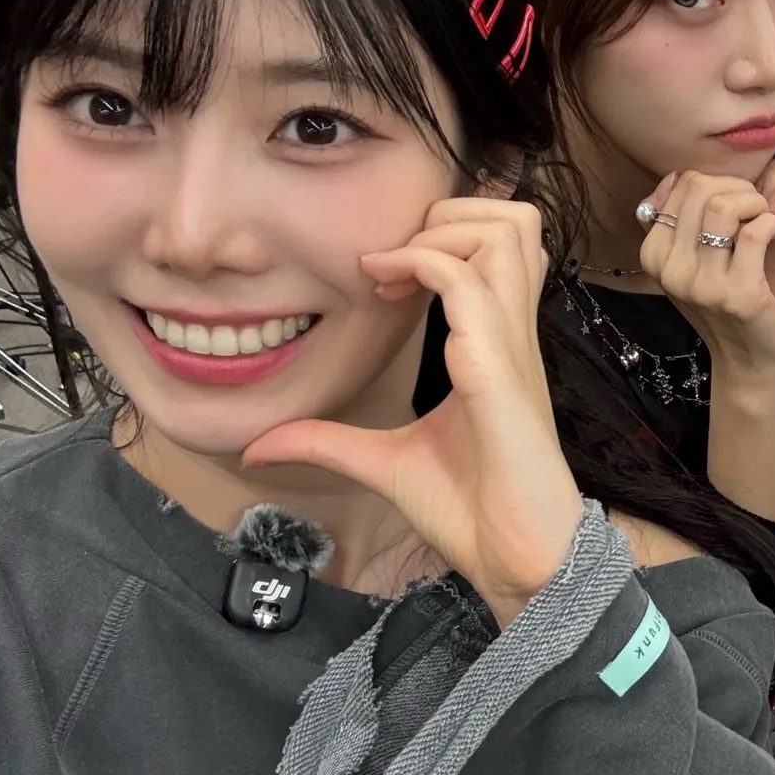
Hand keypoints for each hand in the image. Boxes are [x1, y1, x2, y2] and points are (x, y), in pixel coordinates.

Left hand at [242, 200, 583, 626]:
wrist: (517, 559)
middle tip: (394, 258)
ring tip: (396, 270)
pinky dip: (424, 268)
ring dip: (441, 233)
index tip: (381, 276)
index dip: (441, 235)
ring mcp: (510, 346)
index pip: (499, 244)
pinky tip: (387, 296)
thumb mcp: (384, 463)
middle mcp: (513, 333)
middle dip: (449, 215)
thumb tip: (257, 447)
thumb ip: (329, 442)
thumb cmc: (473, 511)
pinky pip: (468, 284)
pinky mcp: (497, 371)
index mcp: (498, 343)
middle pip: (515, 218)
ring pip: (506, 232)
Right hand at [640, 170, 774, 377]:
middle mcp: (670, 269)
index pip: (680, 185)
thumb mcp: (691, 264)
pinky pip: (755, 232)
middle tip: (756, 206)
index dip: (716, 182)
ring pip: (724, 206)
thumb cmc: (726, 304)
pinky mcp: (738, 293)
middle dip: (737, 188)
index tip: (736, 201)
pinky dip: (771, 222)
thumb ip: (679, 222)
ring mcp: (701, 283)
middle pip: (700, 189)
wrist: (751, 362)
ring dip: (755, 202)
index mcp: (653, 255)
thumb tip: (677, 176)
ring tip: (766, 217)